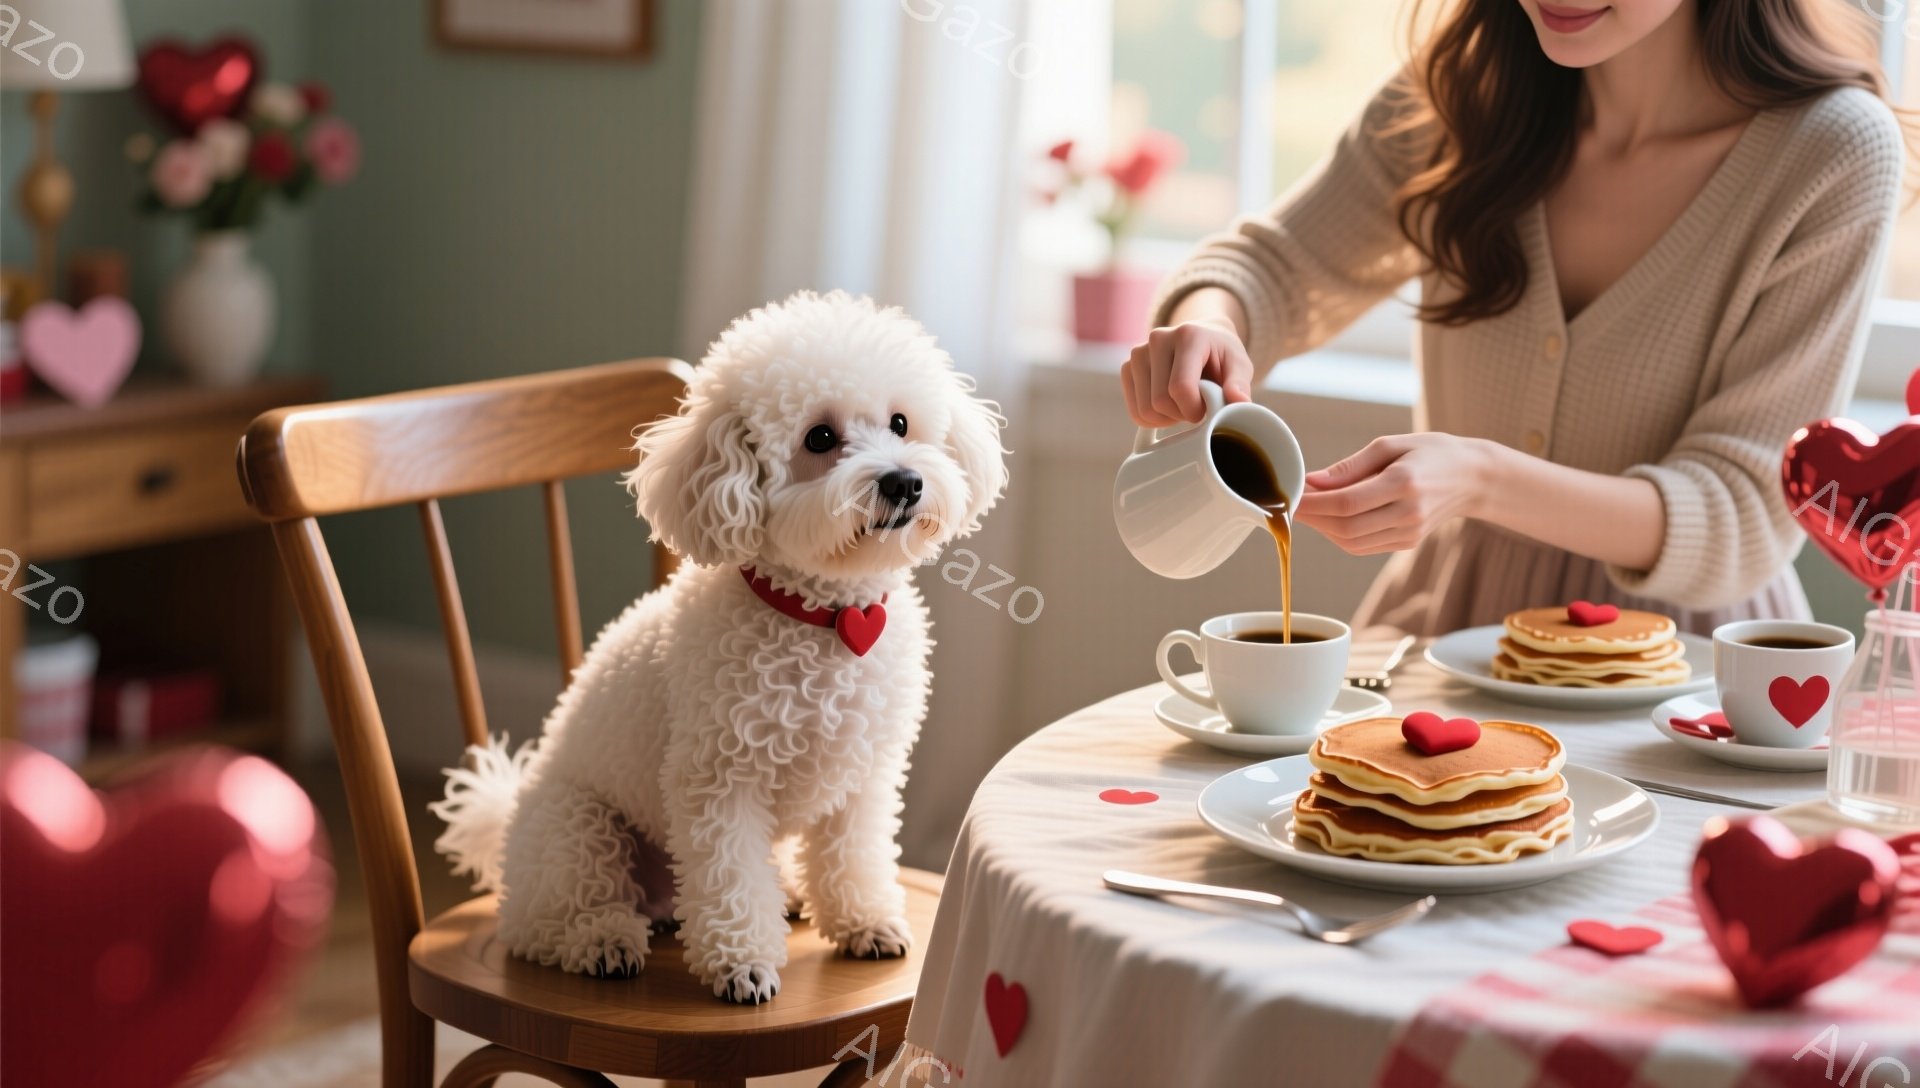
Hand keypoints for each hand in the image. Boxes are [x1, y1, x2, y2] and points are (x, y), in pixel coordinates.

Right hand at [1120, 318, 1254, 426]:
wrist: (1201, 338)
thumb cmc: (1220, 355)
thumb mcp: (1239, 364)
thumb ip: (1240, 383)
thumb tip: (1239, 402)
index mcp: (1188, 336)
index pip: (1180, 387)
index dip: (1194, 409)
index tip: (1206, 409)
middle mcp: (1157, 339)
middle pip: (1160, 402)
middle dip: (1181, 415)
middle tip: (1197, 406)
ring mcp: (1138, 353)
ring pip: (1145, 411)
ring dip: (1167, 419)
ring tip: (1183, 404)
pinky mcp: (1127, 368)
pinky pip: (1135, 412)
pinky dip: (1153, 419)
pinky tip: (1168, 406)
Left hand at [1295, 433, 1503, 555]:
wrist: (1473, 478)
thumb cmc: (1431, 453)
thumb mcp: (1391, 445)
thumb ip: (1350, 466)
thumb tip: (1312, 481)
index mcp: (1404, 483)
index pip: (1347, 503)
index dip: (1313, 504)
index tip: (1290, 496)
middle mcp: (1408, 513)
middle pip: (1346, 527)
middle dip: (1313, 519)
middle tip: (1292, 504)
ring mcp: (1409, 533)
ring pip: (1351, 542)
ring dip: (1323, 529)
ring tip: (1309, 510)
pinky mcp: (1408, 543)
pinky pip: (1363, 546)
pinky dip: (1340, 535)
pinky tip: (1331, 519)